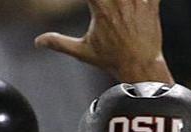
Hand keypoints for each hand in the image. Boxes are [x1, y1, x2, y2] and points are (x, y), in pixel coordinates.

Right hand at [36, 0, 164, 82]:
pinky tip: (137, 1)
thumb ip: (59, 43)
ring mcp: (137, 1)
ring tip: (117, 2)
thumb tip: (38, 41)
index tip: (89, 1)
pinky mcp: (152, 4)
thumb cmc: (111, 60)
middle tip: (103, 2)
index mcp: (100, 8)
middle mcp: (119, 1)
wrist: (139, 67)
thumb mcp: (82, 51)